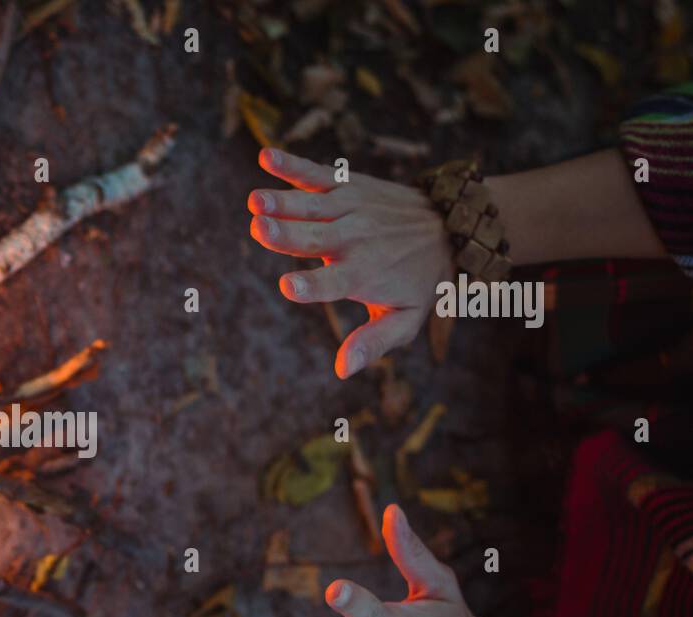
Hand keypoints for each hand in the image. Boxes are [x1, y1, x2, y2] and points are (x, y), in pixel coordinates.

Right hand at [248, 148, 452, 378]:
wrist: (452, 226)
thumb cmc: (421, 281)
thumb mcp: (406, 320)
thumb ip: (373, 343)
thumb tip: (341, 370)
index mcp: (363, 275)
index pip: (332, 283)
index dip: (310, 285)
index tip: (287, 286)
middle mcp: (354, 240)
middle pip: (313, 237)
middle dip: (285, 234)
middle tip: (258, 228)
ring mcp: (350, 209)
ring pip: (310, 205)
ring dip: (280, 200)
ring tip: (255, 200)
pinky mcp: (347, 186)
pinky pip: (316, 174)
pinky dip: (292, 165)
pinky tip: (265, 156)